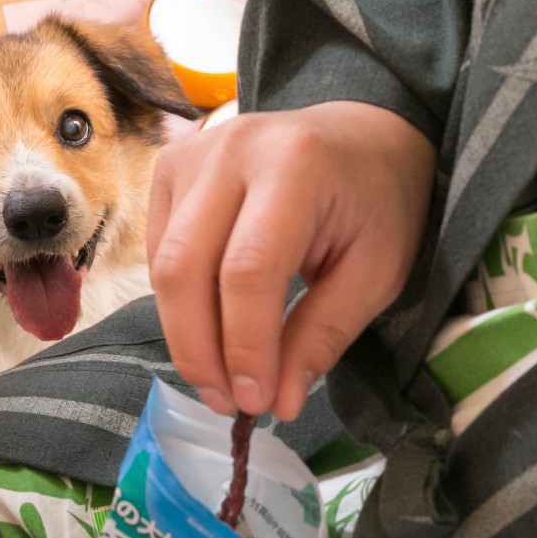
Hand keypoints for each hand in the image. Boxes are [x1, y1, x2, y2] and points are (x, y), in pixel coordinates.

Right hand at [146, 101, 433, 419]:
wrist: (361, 135)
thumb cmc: (378, 202)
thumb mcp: (375, 272)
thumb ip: (323, 334)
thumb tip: (279, 402)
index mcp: (295, 165)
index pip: (247, 270)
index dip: (244, 346)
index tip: (257, 401)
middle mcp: (231, 150)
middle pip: (185, 267)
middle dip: (199, 350)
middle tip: (227, 402)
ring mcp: (192, 154)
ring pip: (162, 265)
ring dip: (185, 335)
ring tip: (221, 380)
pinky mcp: (171, 168)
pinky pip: (158, 252)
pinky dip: (180, 304)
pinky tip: (211, 331)